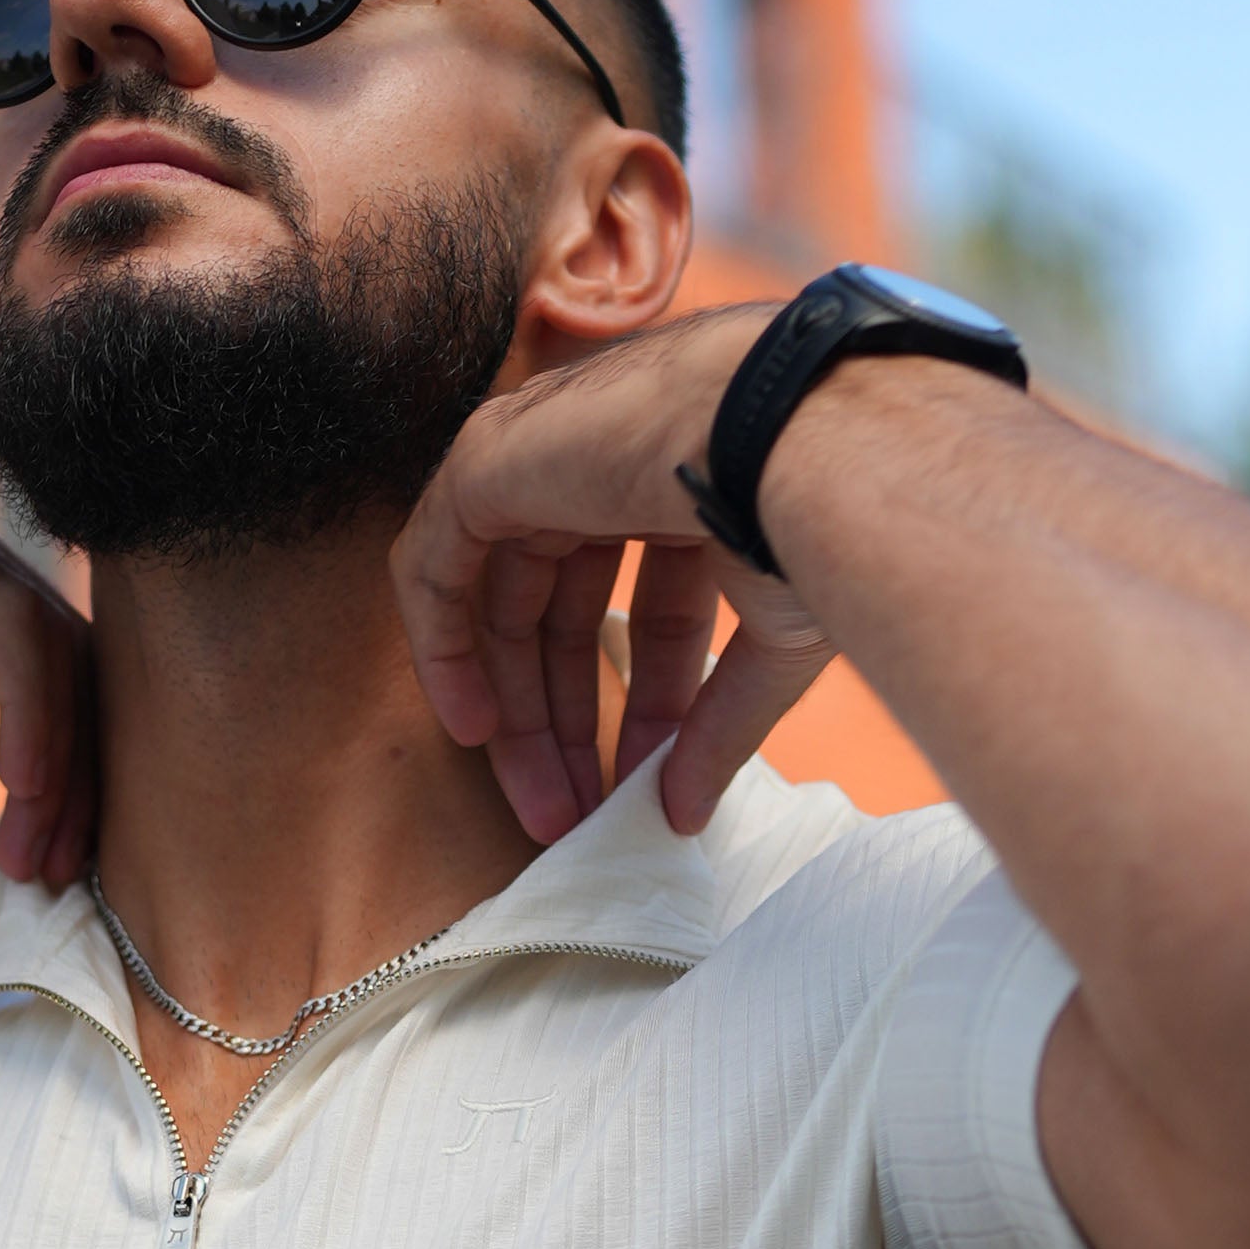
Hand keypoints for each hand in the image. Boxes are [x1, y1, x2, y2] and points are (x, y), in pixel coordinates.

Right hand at [0, 455, 93, 887]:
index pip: (25, 662)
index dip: (56, 768)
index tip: (54, 869)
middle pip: (51, 648)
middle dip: (74, 773)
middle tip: (69, 878)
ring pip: (41, 638)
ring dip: (59, 762)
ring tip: (42, 859)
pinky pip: (4, 626)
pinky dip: (30, 718)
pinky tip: (21, 796)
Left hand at [393, 317, 838, 844]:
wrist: (791, 433)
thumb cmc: (814, 513)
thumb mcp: (778, 637)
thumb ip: (721, 723)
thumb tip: (684, 815)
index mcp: (689, 491)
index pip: (647, 612)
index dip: (644, 707)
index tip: (640, 788)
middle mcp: (612, 469)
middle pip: (565, 616)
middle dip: (570, 724)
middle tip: (577, 815)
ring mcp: (545, 457)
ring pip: (503, 601)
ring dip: (516, 711)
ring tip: (539, 806)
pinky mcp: (487, 460)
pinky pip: (434, 565)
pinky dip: (442, 648)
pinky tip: (475, 731)